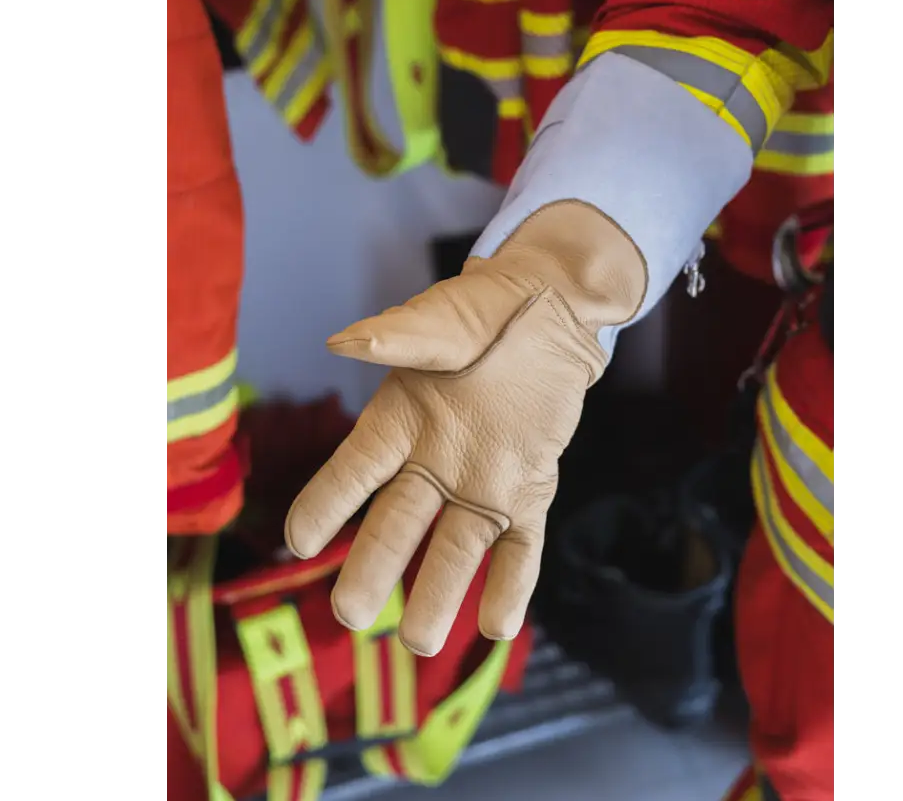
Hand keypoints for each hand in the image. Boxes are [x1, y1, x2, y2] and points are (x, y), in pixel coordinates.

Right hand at [284, 202, 645, 655]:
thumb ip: (401, 338)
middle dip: (375, 566)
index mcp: (401, 419)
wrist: (551, 315)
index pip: (356, 468)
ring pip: (457, 545)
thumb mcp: (444, 321)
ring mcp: (483, 480)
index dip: (326, 503)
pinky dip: (511, 583)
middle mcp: (435, 460)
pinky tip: (500, 625)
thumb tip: (343, 341)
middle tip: (353, 615)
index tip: (300, 541)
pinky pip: (520, 543)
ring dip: (439, 591)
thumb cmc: (484, 313)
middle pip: (398, 521)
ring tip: (420, 642)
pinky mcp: (529, 488)